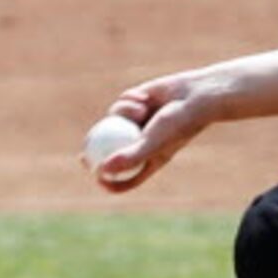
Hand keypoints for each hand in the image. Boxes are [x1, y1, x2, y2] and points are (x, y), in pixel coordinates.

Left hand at [89, 71, 220, 193]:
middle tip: (82, 157)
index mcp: (151, 159)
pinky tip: (144, 97)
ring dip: (123, 112)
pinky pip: (121, 104)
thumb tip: (102, 171)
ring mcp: (139, 123)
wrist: (196, 96)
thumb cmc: (179, 124)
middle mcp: (143, 142)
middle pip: (112, 151)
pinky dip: (129, 100)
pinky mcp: (137, 104)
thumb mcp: (152, 142)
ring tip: (141, 109)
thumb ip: (129, 157)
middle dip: (96, 155)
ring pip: (114, 120)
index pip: (128, 177)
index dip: (111, 181)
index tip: (96, 179)